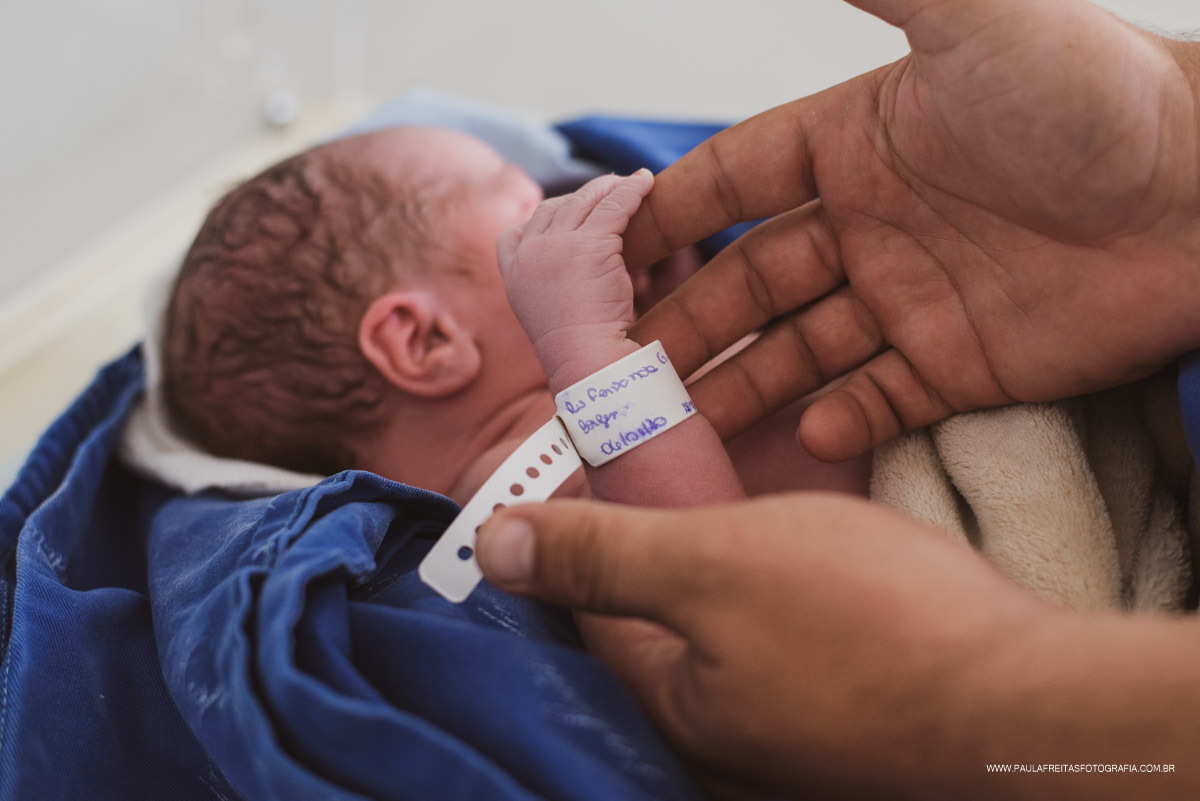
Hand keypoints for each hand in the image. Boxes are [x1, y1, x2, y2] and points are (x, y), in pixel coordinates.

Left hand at [474, 494, 1058, 797]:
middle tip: (656, 479)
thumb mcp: (714, 566)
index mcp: (670, 701)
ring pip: (720, 639)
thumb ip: (603, 555)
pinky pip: (781, 649)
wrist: (1029, 704)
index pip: (587, 610)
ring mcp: (787, 733)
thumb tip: (492, 547)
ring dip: (712, 575)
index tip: (583, 468)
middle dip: (642, 554)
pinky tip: (801, 568)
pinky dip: (770, 600)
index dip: (575, 531)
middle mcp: (718, 735)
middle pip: (652, 629)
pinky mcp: (848, 717)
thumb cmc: (867, 625)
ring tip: (728, 508)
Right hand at [498, 170, 654, 387]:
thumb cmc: (576, 349)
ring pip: (585, 202)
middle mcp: (529, 253)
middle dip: (582, 196)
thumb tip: (572, 275)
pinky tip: (646, 182)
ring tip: (631, 182)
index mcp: (513, 273)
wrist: (584, 360)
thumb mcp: (547, 314)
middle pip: (554, 208)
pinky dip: (631, 190)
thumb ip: (549, 287)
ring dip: (609, 188)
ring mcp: (557, 245)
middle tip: (608, 189)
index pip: (515, 232)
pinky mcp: (590, 244)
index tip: (563, 214)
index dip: (541, 219)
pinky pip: (614, 206)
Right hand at [623, 0, 1199, 460]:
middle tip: (629, 367)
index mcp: (855, 146)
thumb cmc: (1095, 101)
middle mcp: (872, 226)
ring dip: (744, 383)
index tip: (614, 256)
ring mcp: (913, 300)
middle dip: (689, 321)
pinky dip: (842, 420)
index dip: (673, 215)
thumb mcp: (976, 22)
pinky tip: (808, 433)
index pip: (737, 182)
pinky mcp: (961, 366)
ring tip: (684, 422)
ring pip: (801, 351)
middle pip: (752, 280)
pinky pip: (880, 399)